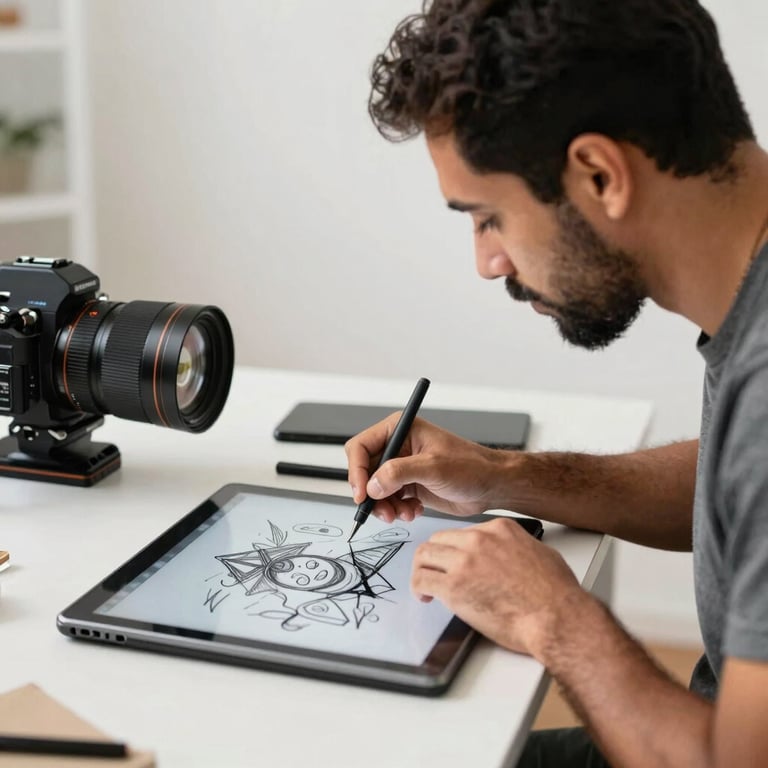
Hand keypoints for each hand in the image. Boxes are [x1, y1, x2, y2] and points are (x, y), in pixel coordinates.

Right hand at [345, 414, 513, 521]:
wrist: (491, 486)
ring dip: (384, 506)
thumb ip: (399, 473)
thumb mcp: (434, 467)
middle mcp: (397, 447)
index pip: (361, 447)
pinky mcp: (408, 486)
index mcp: (400, 430)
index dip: (357, 470)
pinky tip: (414, 511)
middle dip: (371, 494)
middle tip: (382, 511)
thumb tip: (373, 485)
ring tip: (402, 514)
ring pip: (375, 490)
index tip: (362, 493)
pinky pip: (388, 500)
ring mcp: (402, 468)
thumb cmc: (471, 466)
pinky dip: (396, 510)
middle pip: (364, 471)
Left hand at [411, 516, 583, 656]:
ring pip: (424, 555)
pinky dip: (418, 588)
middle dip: (436, 557)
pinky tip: (424, 597)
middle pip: (439, 539)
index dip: (457, 550)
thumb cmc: (555, 592)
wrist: (556, 616)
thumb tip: (510, 555)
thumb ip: (516, 547)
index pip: (463, 532)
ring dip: (422, 569)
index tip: (455, 562)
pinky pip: (422, 580)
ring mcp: (464, 561)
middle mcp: (477, 539)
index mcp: (498, 529)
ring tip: (425, 583)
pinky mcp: (454, 586)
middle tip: (436, 572)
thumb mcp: (539, 552)